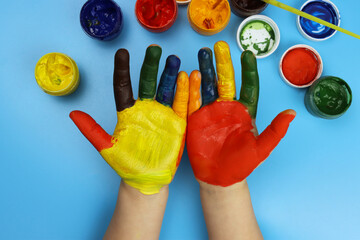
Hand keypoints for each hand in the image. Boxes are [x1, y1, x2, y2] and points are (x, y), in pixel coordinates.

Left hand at [70, 45, 188, 194]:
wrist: (146, 179)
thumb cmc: (126, 164)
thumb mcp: (107, 147)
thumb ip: (91, 130)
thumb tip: (72, 113)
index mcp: (127, 112)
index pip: (124, 86)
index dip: (123, 69)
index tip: (122, 53)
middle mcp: (145, 109)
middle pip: (148, 82)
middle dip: (151, 66)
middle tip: (154, 50)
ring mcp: (162, 114)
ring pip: (166, 89)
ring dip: (170, 75)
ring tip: (173, 60)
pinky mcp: (176, 122)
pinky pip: (181, 104)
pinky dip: (185, 91)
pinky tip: (188, 77)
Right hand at [187, 41, 295, 186]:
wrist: (220, 178)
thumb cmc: (242, 164)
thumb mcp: (261, 148)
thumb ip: (275, 131)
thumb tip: (292, 113)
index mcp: (245, 112)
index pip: (248, 86)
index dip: (248, 71)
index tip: (247, 54)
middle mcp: (227, 108)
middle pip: (226, 81)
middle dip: (223, 64)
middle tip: (219, 47)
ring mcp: (211, 112)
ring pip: (207, 86)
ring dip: (205, 70)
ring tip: (202, 54)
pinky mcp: (196, 119)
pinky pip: (192, 101)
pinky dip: (190, 89)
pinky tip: (188, 75)